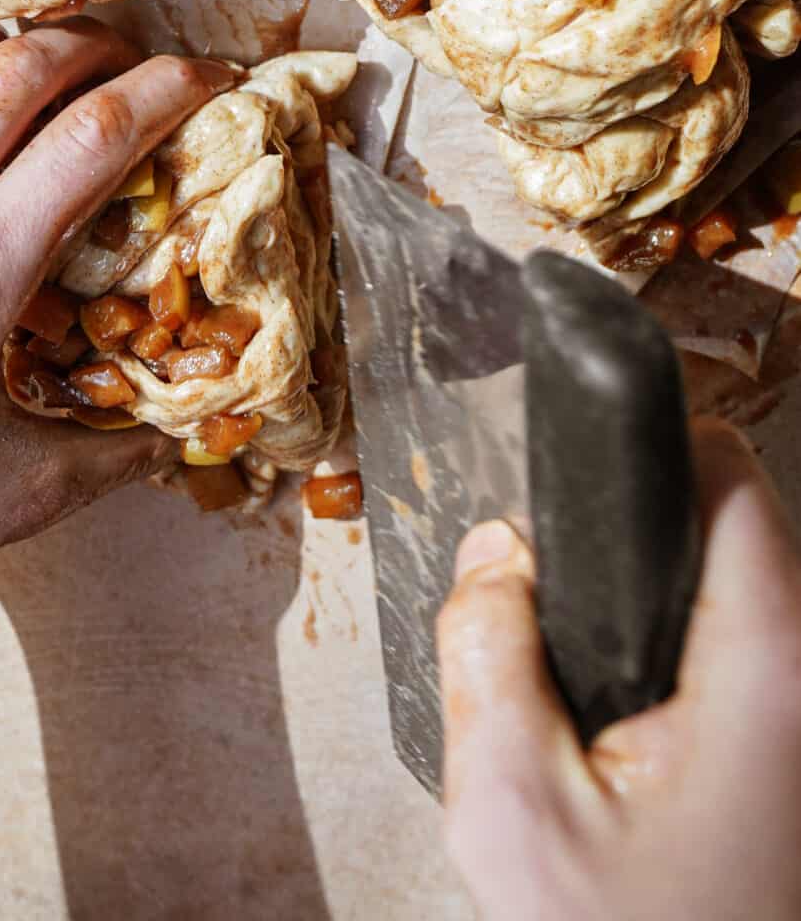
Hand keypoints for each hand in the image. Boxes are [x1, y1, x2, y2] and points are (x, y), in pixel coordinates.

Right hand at [438, 418, 800, 920]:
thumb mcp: (510, 810)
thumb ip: (486, 650)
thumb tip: (498, 555)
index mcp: (767, 670)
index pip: (730, 474)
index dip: (649, 445)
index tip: (578, 473)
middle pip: (728, 530)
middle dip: (627, 552)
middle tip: (558, 629)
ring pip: (733, 598)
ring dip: (653, 619)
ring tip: (592, 707)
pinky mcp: (792, 757)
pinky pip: (738, 664)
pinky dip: (678, 671)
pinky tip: (630, 746)